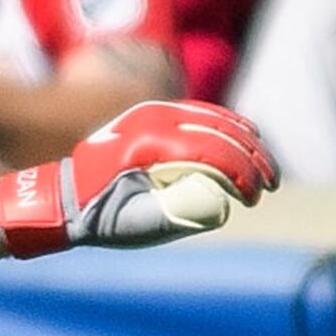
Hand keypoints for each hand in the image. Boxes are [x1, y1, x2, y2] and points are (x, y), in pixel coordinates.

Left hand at [0, 98, 277, 256]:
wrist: (64, 194)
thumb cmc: (100, 216)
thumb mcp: (135, 224)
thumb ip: (176, 214)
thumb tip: (222, 204)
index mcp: (148, 143)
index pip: (211, 150)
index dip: (242, 173)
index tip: (256, 197)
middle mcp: (151, 118)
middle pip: (219, 129)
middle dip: (253, 156)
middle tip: (271, 184)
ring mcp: (152, 111)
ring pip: (214, 115)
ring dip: (246, 138)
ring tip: (265, 167)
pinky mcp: (153, 112)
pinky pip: (200, 111)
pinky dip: (227, 124)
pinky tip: (246, 136)